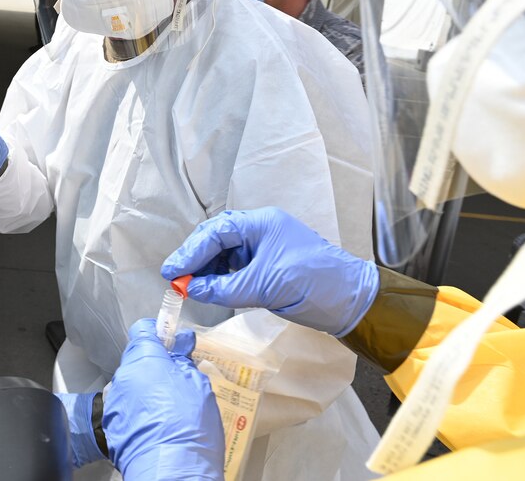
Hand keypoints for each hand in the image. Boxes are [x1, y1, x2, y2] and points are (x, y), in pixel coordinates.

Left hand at [104, 319, 224, 479]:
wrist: (170, 470)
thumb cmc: (188, 428)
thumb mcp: (198, 387)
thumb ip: (184, 362)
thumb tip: (181, 345)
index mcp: (145, 359)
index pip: (143, 330)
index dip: (158, 333)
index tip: (171, 341)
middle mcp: (125, 374)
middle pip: (138, 357)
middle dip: (156, 364)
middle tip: (177, 378)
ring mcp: (116, 398)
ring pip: (132, 382)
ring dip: (147, 387)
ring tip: (169, 406)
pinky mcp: (112, 421)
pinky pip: (126, 404)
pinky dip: (139, 408)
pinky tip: (156, 422)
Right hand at [160, 207, 379, 336]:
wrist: (353, 301)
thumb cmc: (313, 284)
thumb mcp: (265, 287)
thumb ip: (224, 288)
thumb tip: (191, 289)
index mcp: (261, 224)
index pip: (215, 232)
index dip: (190, 252)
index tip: (172, 272)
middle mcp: (261, 229)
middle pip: (216, 238)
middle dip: (194, 258)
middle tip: (174, 278)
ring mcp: (265, 246)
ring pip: (225, 253)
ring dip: (206, 269)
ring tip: (190, 287)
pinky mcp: (269, 264)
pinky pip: (236, 266)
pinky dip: (221, 277)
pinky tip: (211, 289)